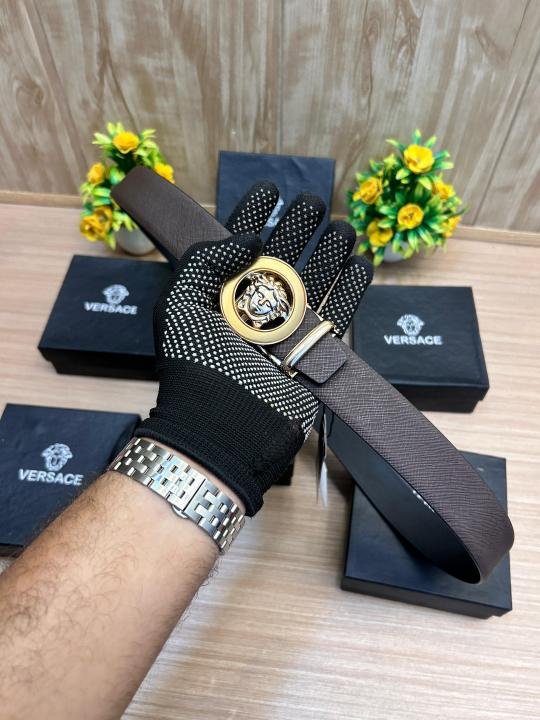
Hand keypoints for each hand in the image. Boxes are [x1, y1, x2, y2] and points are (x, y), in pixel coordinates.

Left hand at [137, 183, 372, 513]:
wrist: (222, 426)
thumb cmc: (194, 365)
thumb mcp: (180, 304)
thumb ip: (206, 261)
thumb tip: (248, 238)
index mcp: (218, 296)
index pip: (237, 247)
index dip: (251, 216)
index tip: (269, 190)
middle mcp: (252, 310)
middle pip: (281, 259)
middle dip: (297, 227)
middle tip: (312, 201)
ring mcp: (284, 331)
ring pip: (312, 282)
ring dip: (330, 252)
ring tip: (344, 227)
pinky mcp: (310, 353)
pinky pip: (336, 316)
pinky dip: (351, 290)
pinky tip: (360, 265)